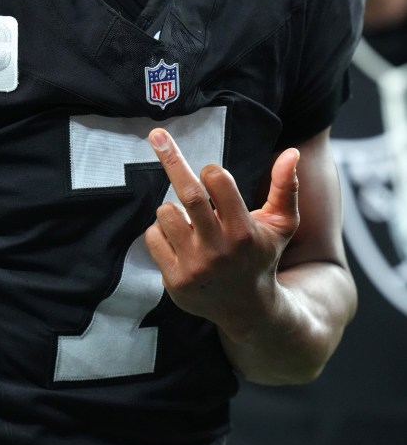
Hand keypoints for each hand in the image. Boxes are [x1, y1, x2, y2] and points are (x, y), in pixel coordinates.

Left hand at [144, 128, 299, 341]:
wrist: (248, 309)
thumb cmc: (262, 256)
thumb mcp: (282, 225)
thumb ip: (286, 188)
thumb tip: (291, 152)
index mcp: (244, 231)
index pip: (218, 181)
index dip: (212, 171)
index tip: (212, 173)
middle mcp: (219, 249)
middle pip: (188, 194)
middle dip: (172, 159)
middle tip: (157, 135)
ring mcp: (194, 267)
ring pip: (165, 214)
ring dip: (171, 208)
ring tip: (188, 221)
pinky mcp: (174, 281)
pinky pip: (152, 237)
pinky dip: (160, 231)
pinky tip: (179, 242)